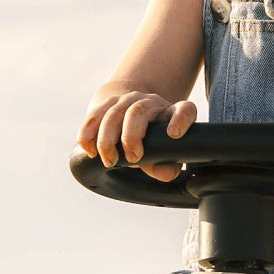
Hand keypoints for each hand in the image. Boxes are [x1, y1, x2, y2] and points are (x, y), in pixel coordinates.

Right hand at [78, 92, 197, 182]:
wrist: (131, 114)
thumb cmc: (153, 140)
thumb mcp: (163, 153)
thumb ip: (165, 165)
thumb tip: (165, 174)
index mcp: (171, 113)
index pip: (184, 110)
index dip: (180, 120)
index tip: (174, 134)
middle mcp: (151, 102)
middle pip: (138, 111)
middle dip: (131, 136)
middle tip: (132, 159)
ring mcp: (128, 100)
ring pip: (113, 113)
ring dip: (107, 140)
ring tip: (109, 162)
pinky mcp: (107, 102)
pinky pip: (94, 116)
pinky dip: (88, 134)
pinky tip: (89, 151)